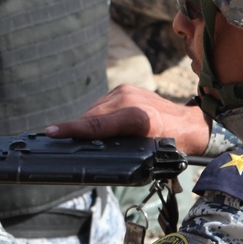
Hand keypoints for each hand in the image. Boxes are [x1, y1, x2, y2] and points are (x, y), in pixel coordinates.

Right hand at [46, 84, 211, 154]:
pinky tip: (100, 125)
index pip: (96, 124)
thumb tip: (93, 154)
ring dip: (88, 123)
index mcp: (136, 117)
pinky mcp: (124, 88)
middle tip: (66, 144)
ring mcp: (126, 91)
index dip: (72, 130)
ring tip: (85, 136)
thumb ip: (120, 152)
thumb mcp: (147, 155)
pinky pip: (101, 104)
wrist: (190, 123)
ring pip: (94, 110)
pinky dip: (97, 115)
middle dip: (78, 130)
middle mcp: (129, 99)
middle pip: (90, 117)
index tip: (52, 131)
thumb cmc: (171, 143)